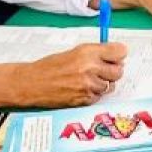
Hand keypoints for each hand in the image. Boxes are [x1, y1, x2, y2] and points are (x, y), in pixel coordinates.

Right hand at [0, 42, 126, 109]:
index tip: (118, 55)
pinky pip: (99, 96)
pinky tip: (82, 88)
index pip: (119, 51)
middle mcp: (89, 68)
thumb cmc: (50, 66)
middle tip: (104, 69)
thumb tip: (116, 54)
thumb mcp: (74, 52)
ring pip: (110, 85)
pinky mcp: (85, 100)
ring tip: (88, 79)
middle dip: (114, 70)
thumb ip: (95, 53)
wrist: (32, 83)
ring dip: (104, 83)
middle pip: (119, 70)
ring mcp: (88, 85)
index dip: (119, 54)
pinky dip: (94, 93)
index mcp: (87, 52)